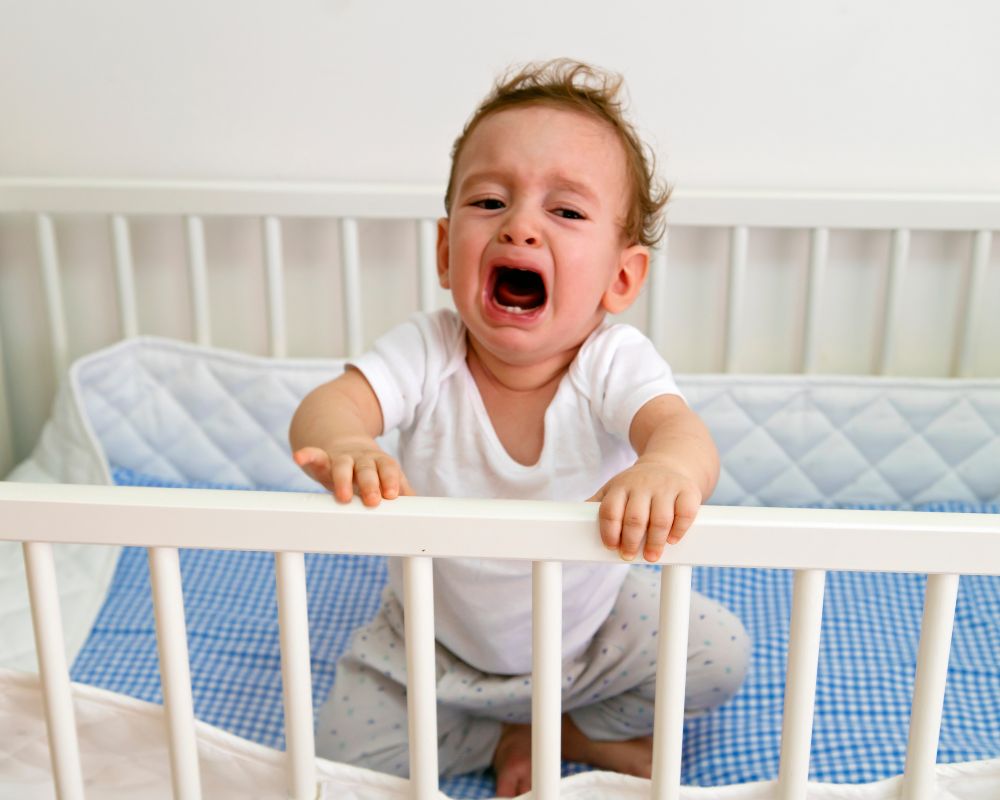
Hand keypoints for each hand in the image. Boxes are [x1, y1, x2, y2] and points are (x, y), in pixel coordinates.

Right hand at [293, 440, 412, 506]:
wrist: (345, 442)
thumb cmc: (369, 469)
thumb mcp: (386, 476)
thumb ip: (401, 489)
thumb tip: (422, 510)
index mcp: (380, 462)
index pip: (388, 468)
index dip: (391, 480)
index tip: (392, 495)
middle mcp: (362, 459)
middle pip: (367, 469)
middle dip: (370, 483)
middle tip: (373, 500)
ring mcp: (342, 458)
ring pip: (342, 465)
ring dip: (343, 479)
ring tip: (343, 496)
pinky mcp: (322, 459)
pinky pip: (314, 455)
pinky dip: (307, 455)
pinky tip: (299, 456)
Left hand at [588, 458, 702, 561]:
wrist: (668, 464)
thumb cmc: (636, 486)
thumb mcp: (614, 489)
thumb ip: (597, 505)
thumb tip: (572, 523)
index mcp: (621, 486)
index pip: (610, 510)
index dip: (609, 532)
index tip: (611, 547)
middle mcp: (643, 485)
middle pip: (635, 517)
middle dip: (630, 541)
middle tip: (628, 556)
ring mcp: (666, 487)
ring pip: (661, 518)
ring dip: (655, 542)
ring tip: (650, 556)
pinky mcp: (688, 491)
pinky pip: (685, 513)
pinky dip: (679, 529)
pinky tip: (672, 540)